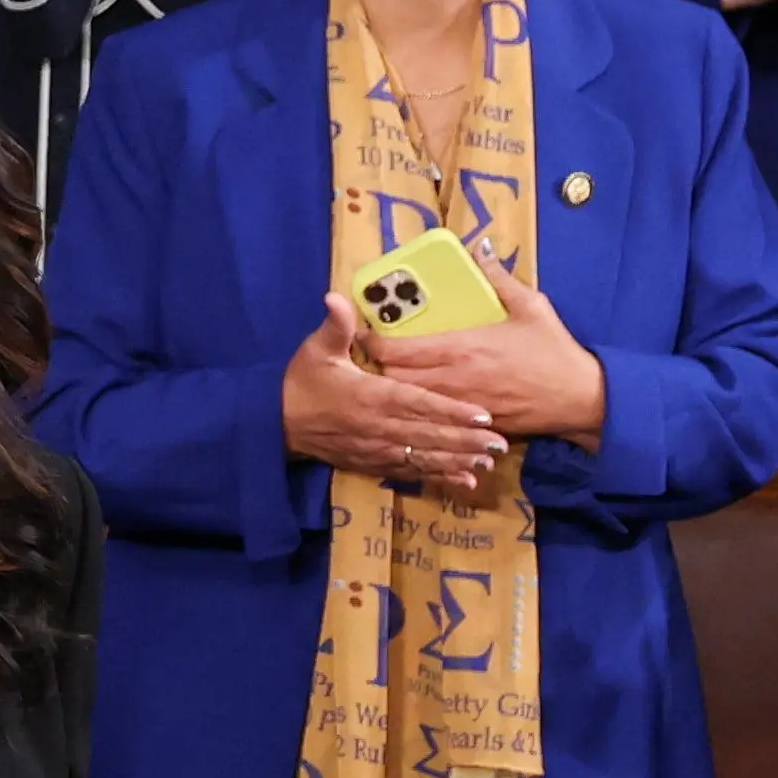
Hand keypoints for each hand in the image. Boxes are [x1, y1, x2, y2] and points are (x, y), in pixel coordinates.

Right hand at [282, 293, 505, 494]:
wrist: (277, 424)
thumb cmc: (301, 382)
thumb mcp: (315, 350)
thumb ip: (334, 326)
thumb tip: (335, 297)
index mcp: (370, 396)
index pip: (418, 403)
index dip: (451, 410)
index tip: (481, 414)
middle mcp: (378, 427)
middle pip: (429, 435)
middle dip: (466, 440)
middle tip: (499, 442)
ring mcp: (377, 449)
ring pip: (424, 457)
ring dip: (458, 460)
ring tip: (488, 461)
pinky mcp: (373, 464)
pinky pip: (411, 472)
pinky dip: (438, 477)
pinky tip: (464, 481)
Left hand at [373, 239, 605, 447]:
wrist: (577, 398)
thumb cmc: (553, 351)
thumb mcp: (531, 307)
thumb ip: (500, 279)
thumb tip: (481, 250)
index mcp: (461, 347)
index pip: (395, 349)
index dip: (372, 341)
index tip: (366, 330)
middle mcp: (451, 378)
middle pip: (389, 377)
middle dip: (376, 365)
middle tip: (375, 352)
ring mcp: (457, 405)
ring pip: (405, 399)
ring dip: (394, 386)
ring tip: (391, 372)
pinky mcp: (466, 424)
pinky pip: (430, 416)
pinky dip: (417, 406)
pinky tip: (417, 396)